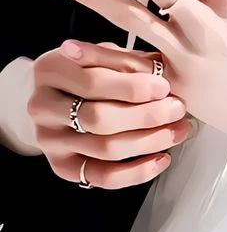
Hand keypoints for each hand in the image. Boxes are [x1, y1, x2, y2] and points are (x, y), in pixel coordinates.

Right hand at [28, 41, 192, 188]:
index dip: (133, 87)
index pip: (94, 83)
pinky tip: (161, 159)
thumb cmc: (90, 69)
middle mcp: (42, 106)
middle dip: (145, 116)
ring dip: (149, 142)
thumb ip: (128, 62)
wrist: (61, 95)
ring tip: (178, 131)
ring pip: (104, 149)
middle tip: (177, 109)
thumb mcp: (105, 55)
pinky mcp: (62, 166)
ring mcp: (49, 140)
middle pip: (98, 119)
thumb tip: (163, 74)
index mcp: (50, 70)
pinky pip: (101, 176)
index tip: (165, 86)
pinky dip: (136, 172)